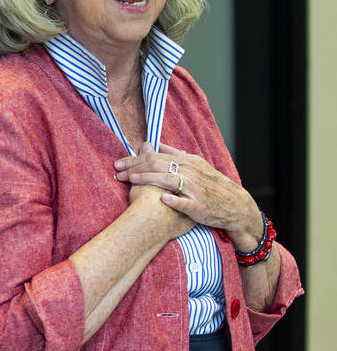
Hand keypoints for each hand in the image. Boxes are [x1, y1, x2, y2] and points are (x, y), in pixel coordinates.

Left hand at [114, 141, 261, 247]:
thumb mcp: (195, 164)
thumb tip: (155, 143)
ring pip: (168, 180)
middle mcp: (190, 172)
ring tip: (131, 180)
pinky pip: (185, 202)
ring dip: (148, 179)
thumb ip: (174, 154)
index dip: (135, 159)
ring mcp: (195, 189)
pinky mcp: (199, 206)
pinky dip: (173, 199)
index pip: (155, 156)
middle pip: (157, 165)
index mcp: (187, 161)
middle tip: (117, 172)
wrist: (234, 205)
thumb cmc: (210, 184)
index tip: (119, 164)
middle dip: (135, 168)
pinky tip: (160, 198)